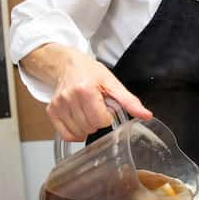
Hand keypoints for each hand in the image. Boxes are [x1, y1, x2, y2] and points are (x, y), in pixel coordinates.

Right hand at [23, 44, 151, 140]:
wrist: (68, 65)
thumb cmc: (90, 73)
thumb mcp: (113, 83)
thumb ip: (129, 101)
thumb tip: (146, 115)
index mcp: (86, 89)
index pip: (101, 120)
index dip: (107, 116)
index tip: (105, 107)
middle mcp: (69, 97)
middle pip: (90, 127)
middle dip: (97, 121)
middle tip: (96, 108)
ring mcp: (58, 105)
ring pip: (78, 132)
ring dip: (87, 127)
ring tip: (87, 112)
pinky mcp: (51, 111)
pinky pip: (65, 134)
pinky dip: (74, 133)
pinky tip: (79, 121)